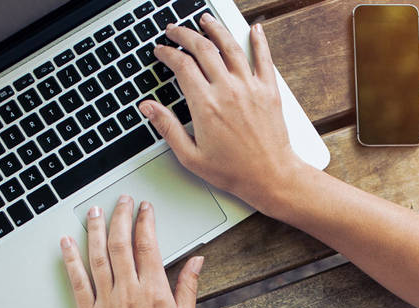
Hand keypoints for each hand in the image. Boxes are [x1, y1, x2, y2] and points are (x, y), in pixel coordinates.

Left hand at [60, 196, 202, 307]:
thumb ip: (188, 287)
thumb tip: (197, 261)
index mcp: (154, 292)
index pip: (148, 246)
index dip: (146, 222)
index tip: (145, 208)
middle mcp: (128, 292)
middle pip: (121, 244)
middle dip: (121, 217)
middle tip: (121, 200)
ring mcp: (106, 301)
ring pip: (98, 256)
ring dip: (95, 230)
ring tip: (94, 210)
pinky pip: (77, 280)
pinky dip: (71, 259)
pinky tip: (66, 242)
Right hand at [140, 15, 304, 215]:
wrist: (270, 176)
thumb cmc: (231, 170)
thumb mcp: (190, 155)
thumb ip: (167, 127)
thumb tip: (148, 107)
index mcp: (205, 105)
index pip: (182, 66)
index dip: (168, 54)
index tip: (161, 51)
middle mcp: (228, 90)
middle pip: (203, 49)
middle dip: (185, 35)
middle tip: (174, 30)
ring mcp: (250, 87)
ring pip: (230, 46)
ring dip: (215, 29)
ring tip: (205, 20)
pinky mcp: (269, 90)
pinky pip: (263, 58)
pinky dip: (259, 41)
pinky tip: (255, 30)